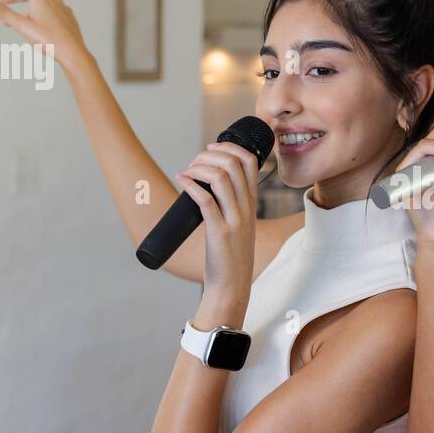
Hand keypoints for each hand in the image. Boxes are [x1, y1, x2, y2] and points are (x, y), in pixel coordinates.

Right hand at [0, 0, 90, 74]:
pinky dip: (41, 16)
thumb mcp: (22, 27)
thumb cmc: (48, 41)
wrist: (74, 54)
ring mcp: (63, 9)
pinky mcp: (69, 19)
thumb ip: (6, 15)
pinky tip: (38, 29)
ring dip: (27, 10)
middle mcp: (54, 0)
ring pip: (41, 5)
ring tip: (17, 23)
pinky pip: (52, 14)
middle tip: (1, 4)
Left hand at [175, 141, 258, 305]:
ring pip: (221, 177)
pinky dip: (190, 185)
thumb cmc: (230, 254)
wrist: (232, 285)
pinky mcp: (219, 232)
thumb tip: (206, 183)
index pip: (250, 161)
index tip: (211, 149)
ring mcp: (235, 219)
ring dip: (199, 167)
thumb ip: (230, 203)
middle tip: (194, 163)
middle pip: (234, 163)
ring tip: (187, 172)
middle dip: (209, 154)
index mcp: (252, 202)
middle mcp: (247, 207)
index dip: (229, 147)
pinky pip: (206, 200)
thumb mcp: (239, 223)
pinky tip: (181, 180)